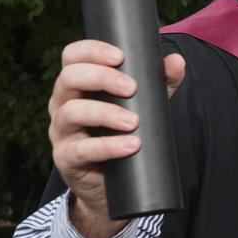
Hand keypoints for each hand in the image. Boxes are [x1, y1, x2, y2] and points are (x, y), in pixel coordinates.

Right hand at [48, 40, 185, 237]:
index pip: (72, 57)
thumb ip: (160, 82)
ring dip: (104, 113)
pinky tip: (130, 146)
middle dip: (100, 78)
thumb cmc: (122, 134)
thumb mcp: (143, 105)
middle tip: (131, 88)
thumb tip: (176, 61)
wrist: (113, 186)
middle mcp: (62, 104)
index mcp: (77, 85)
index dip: (91, 51)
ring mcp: (61, 132)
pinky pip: (80, 150)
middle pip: (68, 79)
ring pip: (71, 112)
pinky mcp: (66, 159)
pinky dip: (107, 147)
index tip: (119, 55)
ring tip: (133, 122)